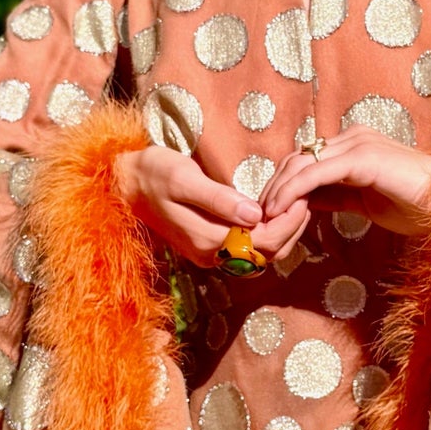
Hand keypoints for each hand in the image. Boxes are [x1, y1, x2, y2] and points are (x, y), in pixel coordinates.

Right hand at [115, 146, 308, 268]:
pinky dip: (267, 237)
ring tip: (297, 206)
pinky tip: (274, 215)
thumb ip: (219, 199)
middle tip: (306, 199)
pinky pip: (247, 251)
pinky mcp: (208, 248)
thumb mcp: (184, 179)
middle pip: (266, 254)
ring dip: (282, 235)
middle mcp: (210, 255)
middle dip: (291, 230)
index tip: (303, 197)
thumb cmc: (153, 173)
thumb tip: (254, 214)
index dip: (288, 224)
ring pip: (259, 256)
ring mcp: (208, 255)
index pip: (262, 243)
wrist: (124, 184)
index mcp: (207, 240)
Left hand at [259, 129, 430, 239]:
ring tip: (264, 216)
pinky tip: (278, 209)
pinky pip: (314, 174)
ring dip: (277, 190)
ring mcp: (357, 145)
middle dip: (274, 186)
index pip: (307, 159)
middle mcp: (353, 138)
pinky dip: (291, 191)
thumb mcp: (365, 202)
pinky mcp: (360, 158)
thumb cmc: (417, 207)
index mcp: (356, 145)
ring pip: (301, 163)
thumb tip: (307, 201)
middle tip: (258, 215)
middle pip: (298, 158)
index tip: (268, 210)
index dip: (284, 184)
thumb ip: (336, 195)